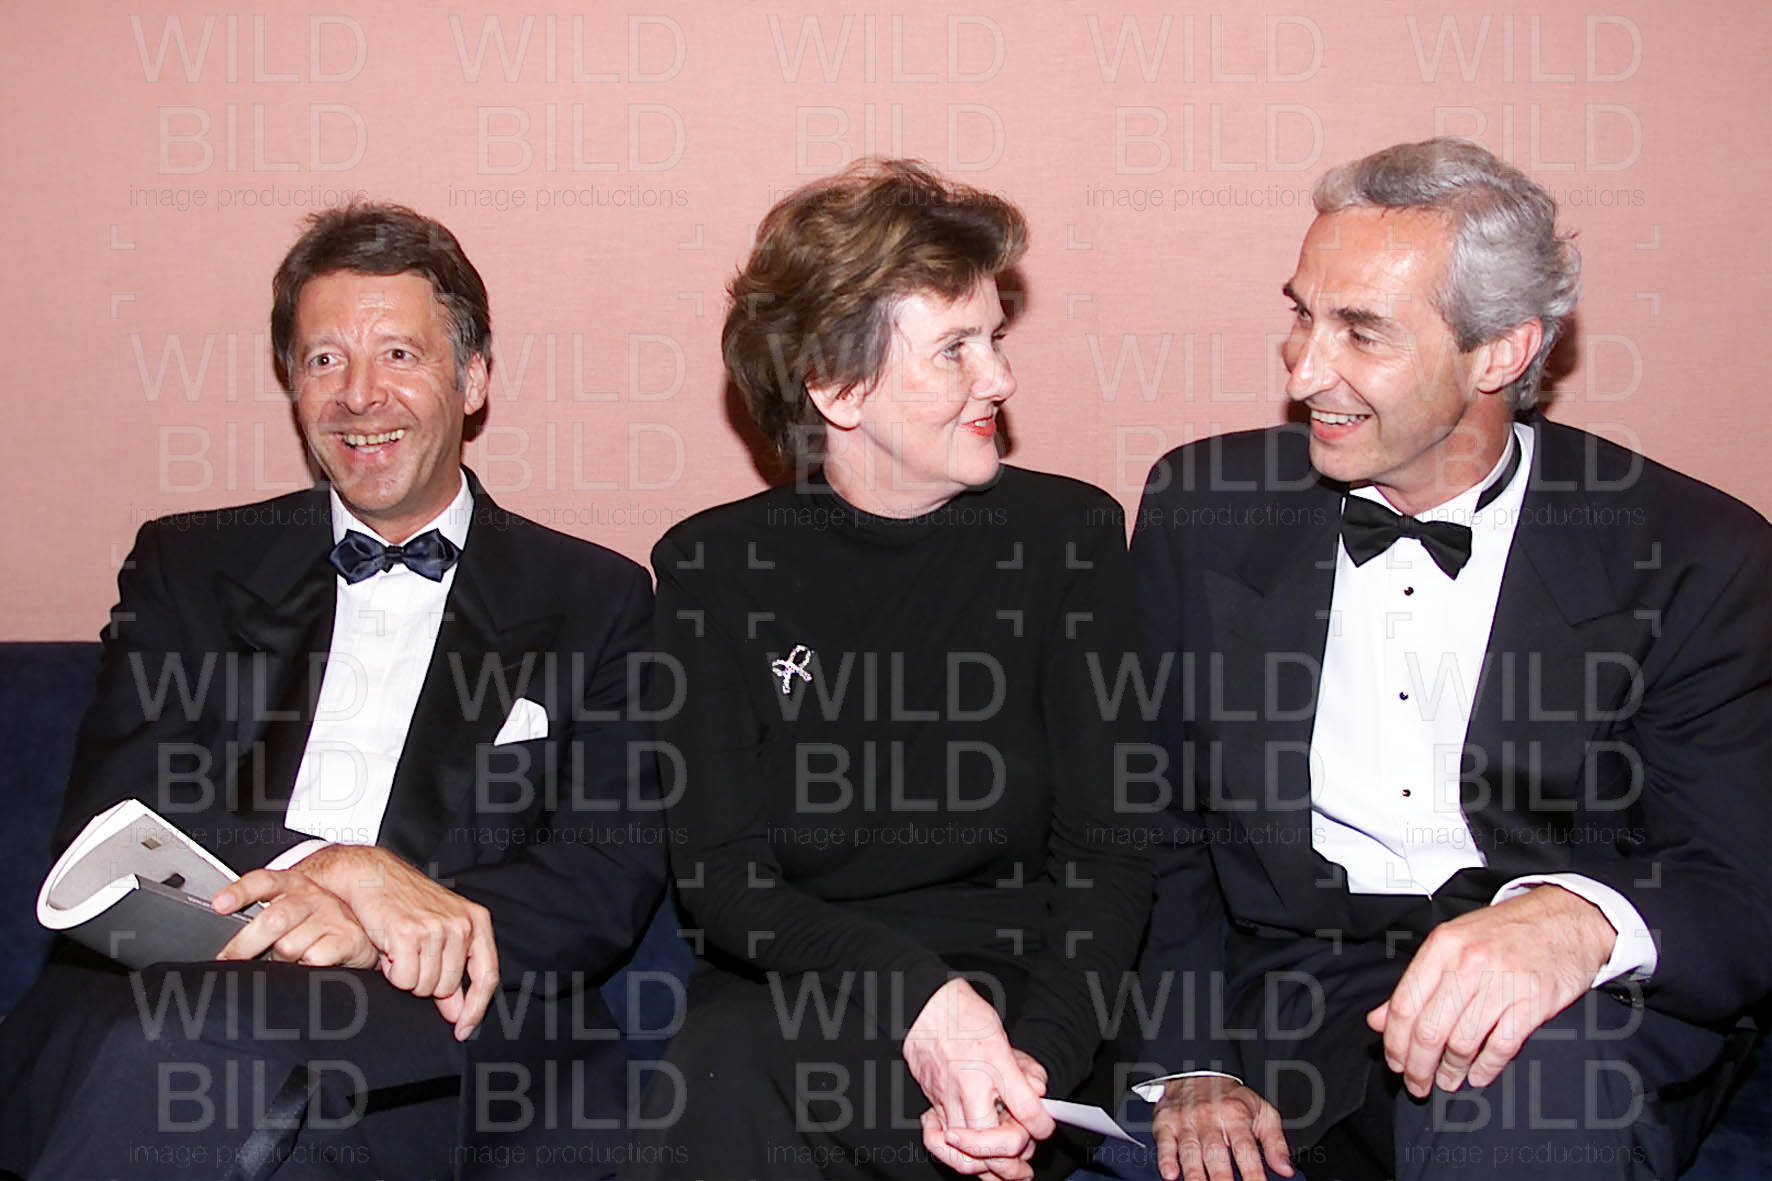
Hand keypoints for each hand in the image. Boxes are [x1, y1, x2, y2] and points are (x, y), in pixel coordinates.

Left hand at [212, 869, 376, 967]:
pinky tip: (309, 964)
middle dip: (245, 945)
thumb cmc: (314, 925)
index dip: (240, 892)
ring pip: (290, 946)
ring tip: (288, 960)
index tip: (219, 904)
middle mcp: (312, 896)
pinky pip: (314, 959)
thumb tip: (226, 943)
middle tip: (230, 960)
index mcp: (292, 884)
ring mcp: (332, 916)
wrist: (364, 931)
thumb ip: (260, 917)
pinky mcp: (349, 938)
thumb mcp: (288, 910)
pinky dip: (305, 967)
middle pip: (273, 919)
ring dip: (282, 960)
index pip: (263, 882)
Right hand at [296, 844, 499, 1039]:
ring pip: (424, 986)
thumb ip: (452, 971)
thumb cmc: (406, 904)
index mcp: (476, 921)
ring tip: (400, 949)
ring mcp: (436, 928)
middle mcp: (461, 924)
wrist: (372, 876)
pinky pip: (403, 979)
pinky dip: (392, 971)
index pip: (487, 976)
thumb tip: (458, 1013)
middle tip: (411, 956)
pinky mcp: (408, 933)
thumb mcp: (440, 932)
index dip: (475, 1009)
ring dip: (406, 976)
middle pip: (447, 987)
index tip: (462, 1030)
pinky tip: (388, 948)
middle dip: (425, 982)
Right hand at [904, 978, 1055, 1178]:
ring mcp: (947, 1100)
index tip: (1045, 1129)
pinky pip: (941, 1142)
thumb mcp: (1004, 1038)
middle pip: (994, 1143)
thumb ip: (1025, 1069)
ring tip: (1004, 1174)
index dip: (1042, 1126)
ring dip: (988, 1168)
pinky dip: (955, 1157)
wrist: (925, 1008)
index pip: (1028, 1111)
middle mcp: (970, 1089)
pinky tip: (970, 1159)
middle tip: (1025, 1167)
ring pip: (966, 1153)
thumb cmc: (965, 1018)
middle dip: (1014, 1161)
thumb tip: (1039, 1093)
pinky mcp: (931, 1104)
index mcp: (994, 1067)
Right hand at [1152, 1075, 1291, 1180]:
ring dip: (1195, 1174)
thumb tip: (1286, 1169)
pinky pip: (1165, 1142)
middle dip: (1222, 1178)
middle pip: (1215, 1153)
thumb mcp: (1262, 1112)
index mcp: (1236, 1116)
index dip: (1253, 1173)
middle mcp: (1210, 1118)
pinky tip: (1171, 1174)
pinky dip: (1166, 1159)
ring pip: (1190, 1151)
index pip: (1246, 1149)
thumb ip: (1276, 1142)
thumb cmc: (1232, 1099)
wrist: (1196, 1070)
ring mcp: (1187, 1121)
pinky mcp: (1166, 1123)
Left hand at [1368, 885, 1616, 1096]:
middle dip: (1418, 1065)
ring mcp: (1502, 983)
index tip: (1395, 1061)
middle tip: (1417, 1083)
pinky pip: (1501, 1046)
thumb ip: (1417, 982)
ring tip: (1446, 1081)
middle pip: (1430, 1029)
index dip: (1395, 1042)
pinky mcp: (1533, 1002)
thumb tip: (1379, 1019)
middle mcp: (1468, 963)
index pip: (1405, 1004)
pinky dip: (1486, 1067)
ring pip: (1462, 1041)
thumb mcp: (1454, 942)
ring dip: (1450, 1070)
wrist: (1566, 918)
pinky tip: (1477, 1075)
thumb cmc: (1507, 931)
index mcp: (1443, 946)